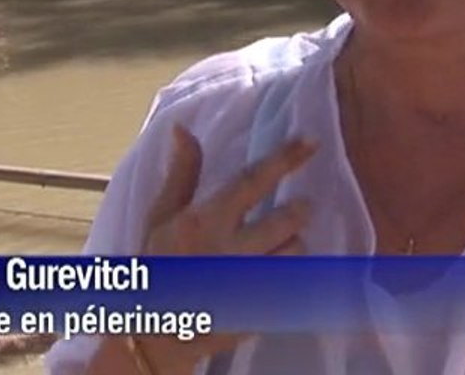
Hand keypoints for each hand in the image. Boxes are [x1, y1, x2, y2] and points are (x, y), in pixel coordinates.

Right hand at [137, 124, 317, 373]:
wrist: (152, 336)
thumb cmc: (157, 268)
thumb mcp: (160, 218)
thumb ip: (182, 174)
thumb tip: (183, 128)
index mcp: (205, 221)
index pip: (253, 181)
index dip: (285, 158)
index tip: (311, 141)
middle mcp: (230, 250)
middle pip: (289, 219)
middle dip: (299, 209)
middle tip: (298, 207)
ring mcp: (248, 284)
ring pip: (297, 251)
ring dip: (293, 244)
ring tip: (278, 245)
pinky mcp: (261, 311)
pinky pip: (295, 282)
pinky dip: (291, 273)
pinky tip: (274, 274)